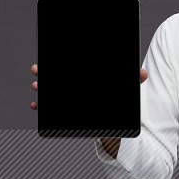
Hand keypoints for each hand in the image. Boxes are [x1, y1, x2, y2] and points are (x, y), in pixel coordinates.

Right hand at [28, 63, 147, 109]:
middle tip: (37, 70)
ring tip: (37, 87)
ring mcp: (68, 98)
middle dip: (43, 73)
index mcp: (84, 77)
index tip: (46, 60)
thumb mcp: (123, 89)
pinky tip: (35, 106)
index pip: (68, 65)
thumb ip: (132, 81)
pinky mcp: (66, 111)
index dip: (56, 62)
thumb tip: (143, 74)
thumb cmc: (116, 98)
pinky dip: (42, 106)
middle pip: (56, 76)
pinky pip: (51, 108)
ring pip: (51, 90)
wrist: (115, 118)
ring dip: (41, 88)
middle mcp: (73, 84)